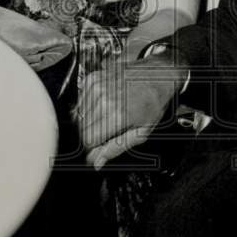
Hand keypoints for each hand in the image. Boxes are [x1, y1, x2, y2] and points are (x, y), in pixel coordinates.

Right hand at [77, 49, 186, 169]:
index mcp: (116, 115)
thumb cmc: (153, 102)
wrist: (158, 74)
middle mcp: (103, 99)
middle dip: (92, 134)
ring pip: (78, 115)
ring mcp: (96, 86)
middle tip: (109, 130)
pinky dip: (88, 106)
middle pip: (81, 129)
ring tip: (108, 116)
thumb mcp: (142, 132)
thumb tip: (97, 162)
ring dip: (89, 120)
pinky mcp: (93, 78)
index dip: (94, 147)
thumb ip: (116, 148)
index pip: (87, 141)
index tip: (102, 145)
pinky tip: (103, 104)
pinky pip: (80, 100)